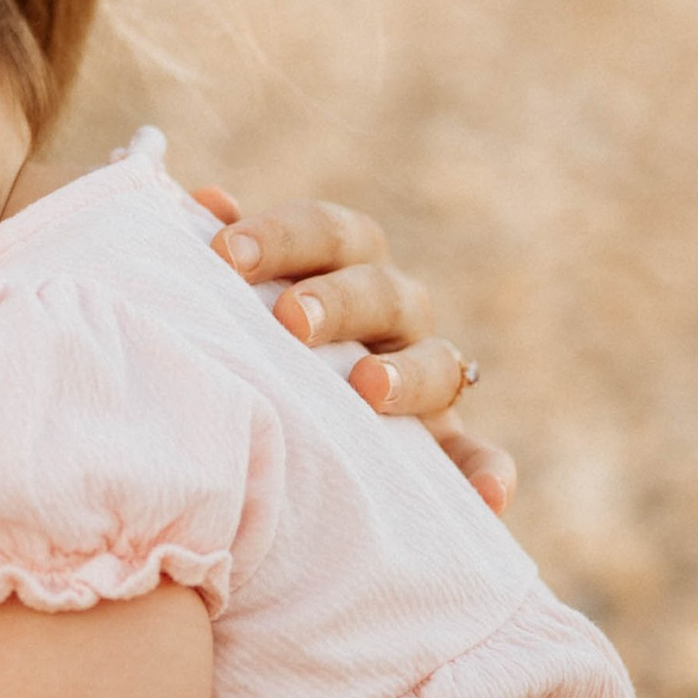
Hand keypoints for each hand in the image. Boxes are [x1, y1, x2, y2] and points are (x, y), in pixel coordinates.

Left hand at [189, 183, 514, 515]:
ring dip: (407, 374)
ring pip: (439, 364)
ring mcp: (426, 381)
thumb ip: (226, 255)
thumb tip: (209, 201)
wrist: (279, 439)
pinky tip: (487, 496)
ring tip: (368, 389)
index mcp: (343, 267)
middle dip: (337, 300)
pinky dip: (488, 472)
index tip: (223, 254)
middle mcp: (393, 316)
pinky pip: (478, 457)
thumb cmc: (251, 348)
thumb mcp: (236, 302)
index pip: (326, 234)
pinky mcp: (444, 448)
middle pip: (382, 292)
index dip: (280, 238)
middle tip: (290, 320)